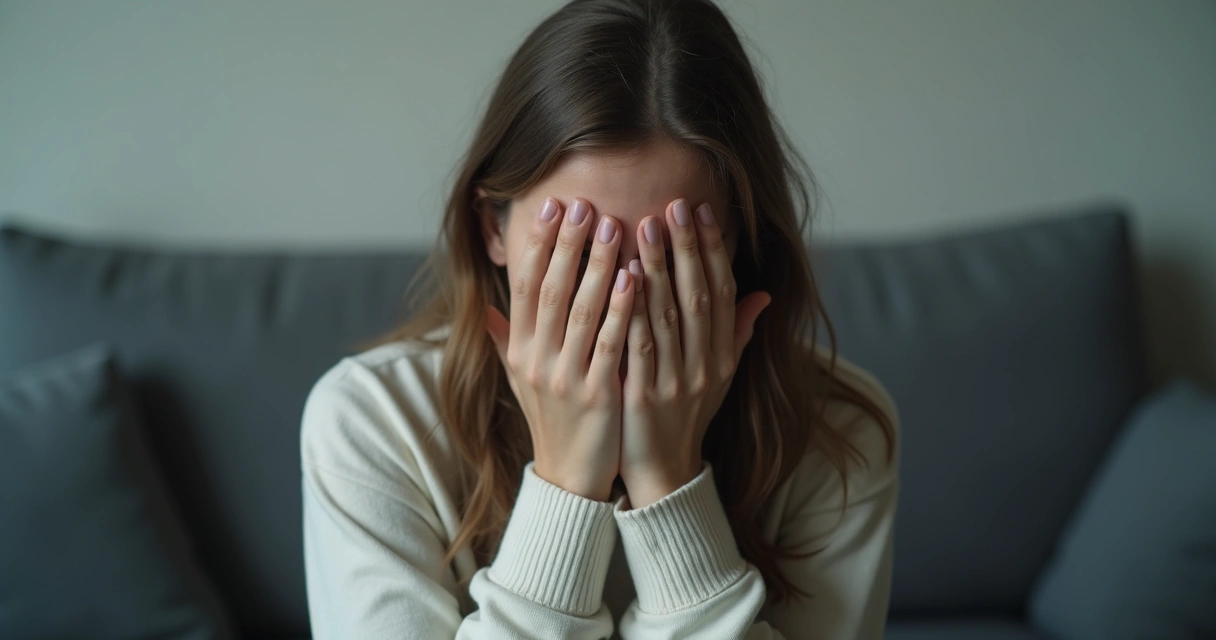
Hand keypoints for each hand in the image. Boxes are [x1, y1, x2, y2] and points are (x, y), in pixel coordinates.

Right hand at [486, 197, 634, 501]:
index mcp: (520, 350)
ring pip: (580, 311)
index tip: (551, 206)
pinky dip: (621, 310)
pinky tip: (635, 278)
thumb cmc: (551, 420)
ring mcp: (564, 378)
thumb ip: (505, 340)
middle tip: (584, 204)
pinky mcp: (596, 396)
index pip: (524, 286)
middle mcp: (536, 360)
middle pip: (549, 290)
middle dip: (567, 244)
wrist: (569, 477)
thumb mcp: (519, 379)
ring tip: (614, 226)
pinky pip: (608, 344)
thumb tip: (485, 309)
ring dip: (596, 266)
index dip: (538, 244)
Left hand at [620, 199, 770, 507]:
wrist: (663, 472)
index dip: (713, 250)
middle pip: (698, 296)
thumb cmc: (686, 415)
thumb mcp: (719, 376)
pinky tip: (620, 278)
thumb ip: (737, 333)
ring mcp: (675, 381)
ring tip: (643, 226)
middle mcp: (704, 365)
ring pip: (668, 316)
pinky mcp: (644, 397)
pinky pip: (638, 346)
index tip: (702, 210)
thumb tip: (764, 294)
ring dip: (657, 268)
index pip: (723, 292)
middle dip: (686, 248)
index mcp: (722, 355)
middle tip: (673, 204)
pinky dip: (632, 309)